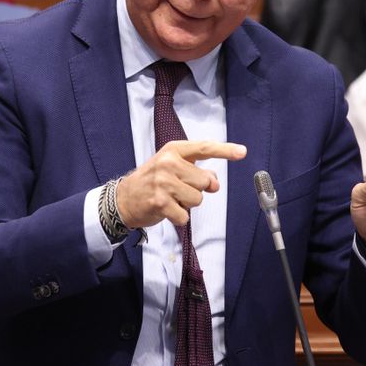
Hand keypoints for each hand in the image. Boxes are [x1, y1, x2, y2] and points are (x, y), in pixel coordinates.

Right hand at [116, 140, 246, 227]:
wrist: (123, 199)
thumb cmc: (151, 181)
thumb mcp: (172, 168)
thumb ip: (196, 171)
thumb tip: (214, 183)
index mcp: (173, 150)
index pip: (204, 148)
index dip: (225, 150)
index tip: (242, 152)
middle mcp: (168, 163)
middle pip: (204, 181)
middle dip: (196, 189)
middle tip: (178, 189)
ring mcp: (163, 183)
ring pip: (197, 199)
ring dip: (188, 204)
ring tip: (171, 199)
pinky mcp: (160, 203)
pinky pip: (185, 216)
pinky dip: (179, 217)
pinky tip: (166, 210)